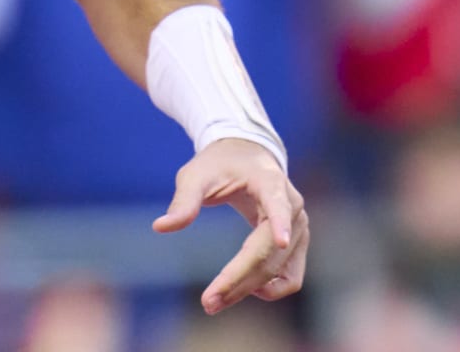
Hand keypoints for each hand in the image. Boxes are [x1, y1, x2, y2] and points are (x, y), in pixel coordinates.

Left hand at [153, 137, 308, 313]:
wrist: (247, 157)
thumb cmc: (218, 164)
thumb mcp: (195, 175)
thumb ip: (183, 201)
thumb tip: (160, 227)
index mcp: (270, 182)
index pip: (278, 205)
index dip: (280, 224)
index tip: (279, 241)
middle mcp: (293, 207)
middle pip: (269, 251)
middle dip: (239, 279)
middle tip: (208, 302)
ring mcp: (299, 228)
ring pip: (281, 270)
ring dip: (251, 289)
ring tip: (217, 300)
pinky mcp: (298, 244)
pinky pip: (290, 276)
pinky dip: (269, 287)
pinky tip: (240, 290)